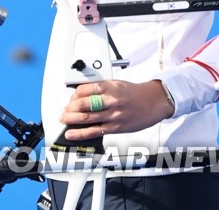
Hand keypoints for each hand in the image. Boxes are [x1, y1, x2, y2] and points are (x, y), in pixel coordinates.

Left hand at [58, 79, 174, 140]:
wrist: (155, 101)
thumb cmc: (135, 93)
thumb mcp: (116, 84)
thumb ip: (99, 89)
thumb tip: (80, 95)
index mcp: (108, 86)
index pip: (82, 90)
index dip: (72, 96)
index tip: (70, 99)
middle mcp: (110, 100)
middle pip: (82, 104)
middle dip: (69, 109)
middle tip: (64, 111)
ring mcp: (113, 114)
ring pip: (87, 117)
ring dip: (71, 120)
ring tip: (64, 120)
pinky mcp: (116, 127)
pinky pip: (95, 131)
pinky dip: (81, 133)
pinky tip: (72, 134)